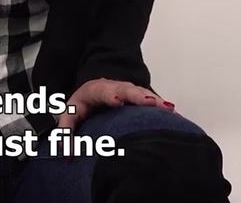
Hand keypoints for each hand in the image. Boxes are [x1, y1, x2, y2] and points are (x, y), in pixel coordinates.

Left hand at [55, 77, 176, 129]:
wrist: (94, 89)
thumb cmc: (82, 104)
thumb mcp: (69, 114)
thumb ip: (66, 131)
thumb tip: (67, 154)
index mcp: (96, 90)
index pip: (104, 91)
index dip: (110, 95)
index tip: (116, 100)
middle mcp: (115, 87)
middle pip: (128, 89)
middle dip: (139, 96)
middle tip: (150, 102)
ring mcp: (129, 90)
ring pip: (143, 93)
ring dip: (155, 100)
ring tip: (168, 108)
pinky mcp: (139, 97)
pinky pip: (151, 100)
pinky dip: (161, 106)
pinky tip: (174, 114)